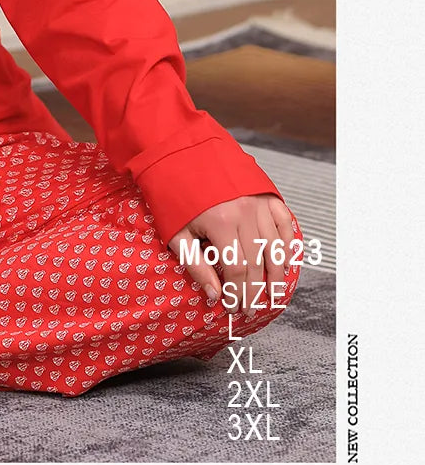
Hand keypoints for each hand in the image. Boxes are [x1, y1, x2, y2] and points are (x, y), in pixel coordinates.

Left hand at [168, 193, 296, 315]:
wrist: (182, 155)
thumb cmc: (175, 194)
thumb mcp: (176, 232)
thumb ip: (195, 265)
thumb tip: (214, 296)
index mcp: (221, 222)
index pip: (237, 270)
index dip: (238, 294)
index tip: (235, 309)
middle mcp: (245, 213)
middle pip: (257, 263)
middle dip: (255, 291)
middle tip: (251, 309)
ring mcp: (259, 203)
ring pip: (276, 247)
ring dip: (276, 275)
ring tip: (272, 295)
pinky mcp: (267, 194)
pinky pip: (284, 223)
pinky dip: (288, 245)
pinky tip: (285, 264)